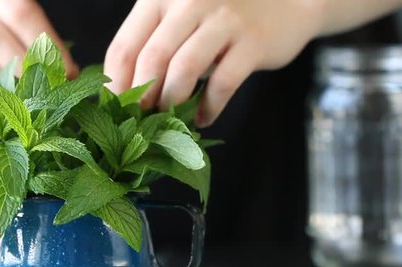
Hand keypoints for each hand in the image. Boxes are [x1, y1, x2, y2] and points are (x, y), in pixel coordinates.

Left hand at [104, 0, 322, 126]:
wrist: (286, 2)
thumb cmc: (220, 18)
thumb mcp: (181, 18)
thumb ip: (154, 42)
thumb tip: (121, 94)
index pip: (125, 45)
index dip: (115, 84)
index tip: (115, 110)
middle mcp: (189, 1)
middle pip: (151, 59)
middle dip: (142, 98)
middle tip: (142, 120)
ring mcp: (223, 19)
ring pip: (184, 70)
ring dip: (173, 103)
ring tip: (171, 118)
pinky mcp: (252, 41)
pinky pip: (222, 83)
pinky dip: (209, 107)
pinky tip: (204, 117)